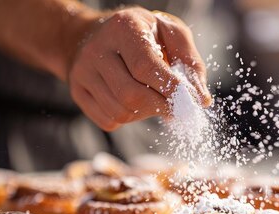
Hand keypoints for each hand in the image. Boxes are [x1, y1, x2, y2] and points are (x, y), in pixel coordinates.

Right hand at [68, 8, 210, 130]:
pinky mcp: (78, 92)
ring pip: (120, 112)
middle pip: (132, 95)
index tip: (187, 101)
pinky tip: (133, 103)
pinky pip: (108, 121)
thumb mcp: (170, 33)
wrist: (93, 35)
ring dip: (145, 114)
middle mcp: (97, 49)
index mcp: (123, 27)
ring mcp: (83, 73)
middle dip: (160, 107)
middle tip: (174, 108)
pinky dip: (128, 119)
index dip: (170, 89)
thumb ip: (190, 63)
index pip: (146, 67)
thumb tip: (201, 99)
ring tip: (152, 99)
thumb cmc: (141, 35)